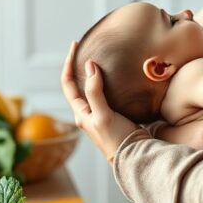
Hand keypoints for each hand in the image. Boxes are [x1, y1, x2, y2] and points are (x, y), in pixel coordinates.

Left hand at [61, 41, 140, 160]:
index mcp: (80, 113)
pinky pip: (106, 94)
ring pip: (92, 89)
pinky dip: (106, 82)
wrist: (135, 157)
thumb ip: (95, 91)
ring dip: (93, 73)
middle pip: (77, 85)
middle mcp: (87, 114)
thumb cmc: (117, 139)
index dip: (68, 63)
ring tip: (98, 57)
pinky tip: (115, 77)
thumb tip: (90, 65)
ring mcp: (100, 115)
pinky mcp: (113, 116)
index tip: (75, 45)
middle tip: (85, 47)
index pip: (68, 83)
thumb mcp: (103, 115)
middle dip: (78, 66)